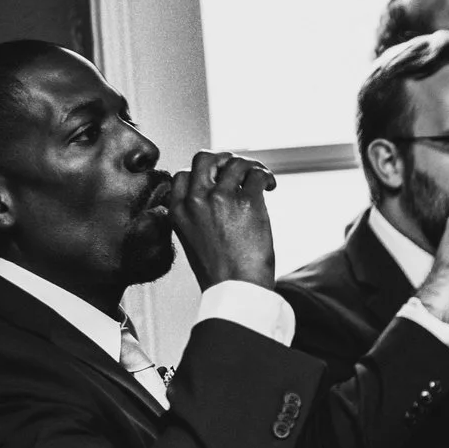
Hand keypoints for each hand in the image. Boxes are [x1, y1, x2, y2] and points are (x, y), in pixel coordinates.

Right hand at [170, 151, 277, 288]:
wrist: (236, 289)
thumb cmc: (220, 273)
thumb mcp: (192, 241)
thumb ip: (194, 216)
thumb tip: (212, 195)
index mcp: (178, 211)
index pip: (181, 174)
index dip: (202, 173)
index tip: (218, 179)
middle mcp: (195, 200)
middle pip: (204, 157)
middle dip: (223, 158)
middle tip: (239, 168)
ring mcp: (220, 198)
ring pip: (234, 162)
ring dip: (250, 165)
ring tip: (261, 178)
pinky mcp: (247, 201)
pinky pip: (257, 174)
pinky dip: (266, 175)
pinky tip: (270, 186)